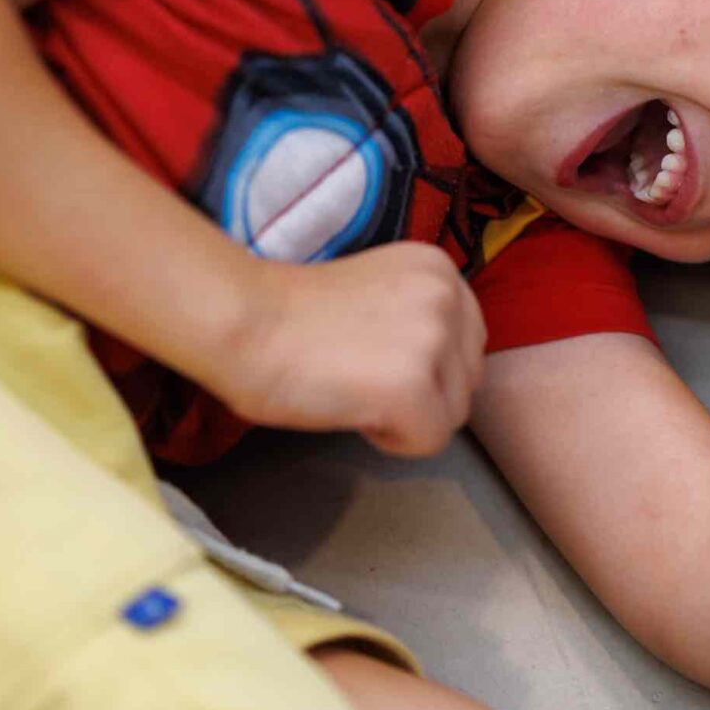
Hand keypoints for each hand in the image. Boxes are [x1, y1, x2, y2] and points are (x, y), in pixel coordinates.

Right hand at [219, 243, 486, 455]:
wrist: (243, 322)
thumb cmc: (290, 316)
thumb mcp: (379, 295)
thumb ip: (419, 318)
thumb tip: (443, 372)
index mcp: (439, 268)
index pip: (467, 344)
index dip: (422, 366)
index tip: (370, 355)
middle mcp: (448, 296)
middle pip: (466, 381)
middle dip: (422, 393)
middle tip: (357, 374)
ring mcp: (434, 340)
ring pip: (453, 415)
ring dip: (406, 416)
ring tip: (352, 388)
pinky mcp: (414, 386)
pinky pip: (430, 441)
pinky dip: (391, 439)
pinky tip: (351, 408)